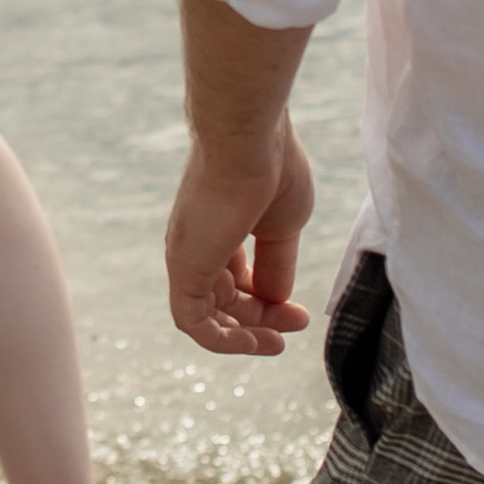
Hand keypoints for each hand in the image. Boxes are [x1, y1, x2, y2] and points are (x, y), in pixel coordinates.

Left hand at [165, 123, 314, 355]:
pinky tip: (252, 344)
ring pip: (207, 314)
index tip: (301, 314)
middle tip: (297, 326)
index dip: (268, 301)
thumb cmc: (272, 169)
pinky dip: (220, 340)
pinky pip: (192, 321)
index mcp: (219, 226)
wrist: (249, 140)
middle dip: (262, 318)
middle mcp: (198, 242)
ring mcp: (188, 254)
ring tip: (278, 344)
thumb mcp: (283, 226)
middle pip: (225, 298)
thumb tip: (276, 300)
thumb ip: (276, 265)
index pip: (236, 276)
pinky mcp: (183, 267)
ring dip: (244, 336)